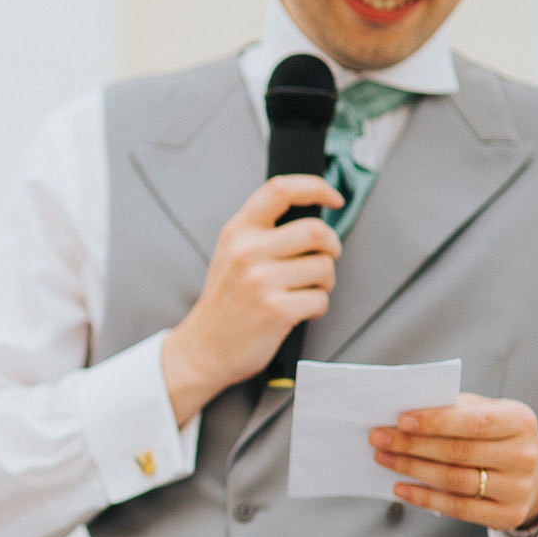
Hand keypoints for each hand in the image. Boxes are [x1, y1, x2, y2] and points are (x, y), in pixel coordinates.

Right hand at [161, 174, 345, 424]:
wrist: (203, 349)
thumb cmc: (226, 302)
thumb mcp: (231, 255)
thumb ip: (262, 232)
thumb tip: (314, 219)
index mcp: (238, 232)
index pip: (281, 189)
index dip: (316, 187)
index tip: (334, 198)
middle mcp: (247, 251)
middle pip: (317, 231)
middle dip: (331, 248)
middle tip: (322, 261)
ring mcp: (261, 280)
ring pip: (324, 267)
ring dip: (324, 284)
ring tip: (301, 294)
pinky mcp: (276, 309)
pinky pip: (320, 300)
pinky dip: (316, 309)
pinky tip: (296, 314)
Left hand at [370, 393, 537, 529]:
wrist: (529, 471)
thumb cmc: (493, 434)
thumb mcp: (484, 411)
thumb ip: (453, 409)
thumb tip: (405, 417)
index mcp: (520, 421)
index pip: (475, 422)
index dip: (436, 422)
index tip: (400, 420)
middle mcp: (524, 455)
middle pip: (459, 452)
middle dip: (412, 445)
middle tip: (378, 439)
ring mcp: (518, 488)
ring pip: (455, 480)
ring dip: (412, 469)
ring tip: (383, 459)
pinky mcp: (507, 515)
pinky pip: (458, 508)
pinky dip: (424, 498)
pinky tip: (400, 488)